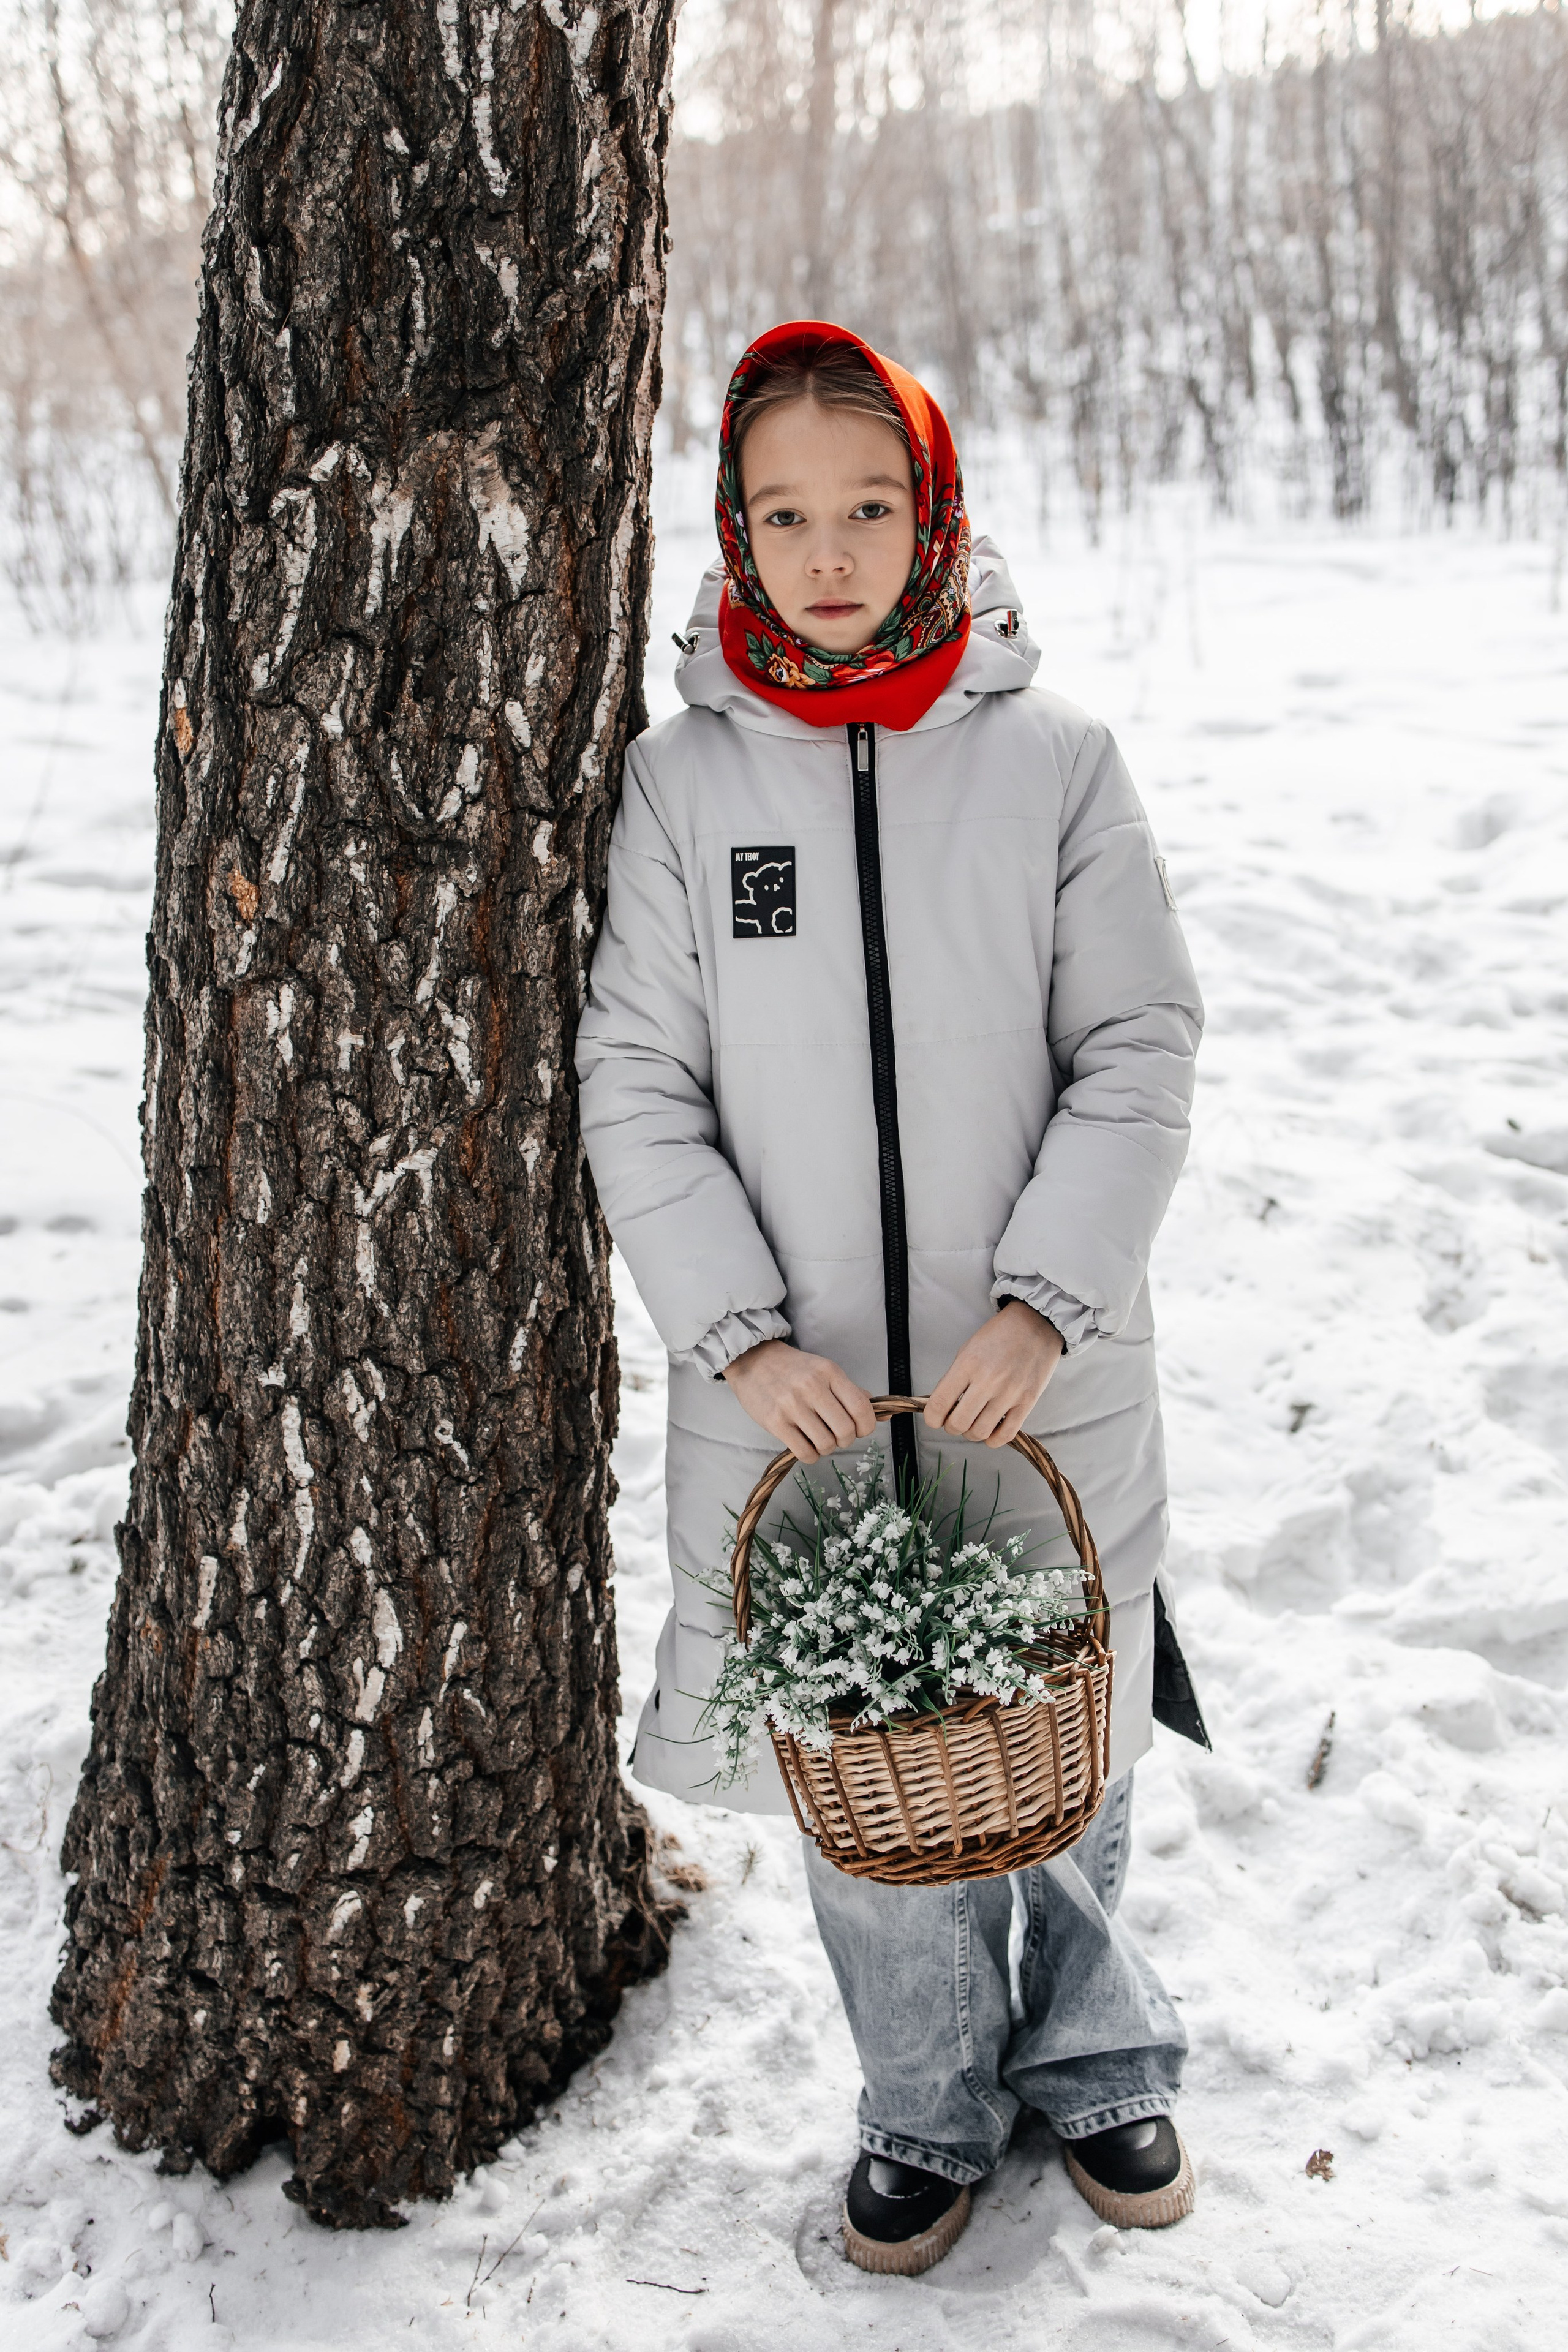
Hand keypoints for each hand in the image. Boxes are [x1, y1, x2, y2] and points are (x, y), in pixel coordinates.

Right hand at [722, 1339, 876, 1463]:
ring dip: (826, 1448)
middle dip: (846, 1439)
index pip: (862, 1408)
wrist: (753, 1360)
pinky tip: (805, 1444)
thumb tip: (883, 1415)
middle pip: (846, 1431)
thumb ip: (852, 1392)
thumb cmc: (794, 1369)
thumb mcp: (825, 1371)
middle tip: (836, 1434)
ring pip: (826, 1444)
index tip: (859, 1429)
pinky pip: (804, 1452)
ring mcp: (792, 1405)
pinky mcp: (775, 1422)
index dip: (867, 1427)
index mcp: (830, 1372)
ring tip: (818, 1438)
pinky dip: (811, 1455)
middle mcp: (812, 1387)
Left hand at [924, 1302, 1064, 1448]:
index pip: (939, 1404)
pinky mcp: (1028, 1402)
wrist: (1036, 1324)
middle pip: (959, 1423)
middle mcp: (988, 1381)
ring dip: (971, 1433)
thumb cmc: (998, 1336)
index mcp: (968, 1364)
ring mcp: (1010, 1393)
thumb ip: (954, 1378)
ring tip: (974, 1423)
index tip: (934, 1419)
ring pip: (980, 1432)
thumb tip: (942, 1407)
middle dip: (951, 1427)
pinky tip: (990, 1430)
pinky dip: (993, 1440)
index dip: (932, 1418)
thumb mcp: (968, 1349)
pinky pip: (1006, 1435)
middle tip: (955, 1420)